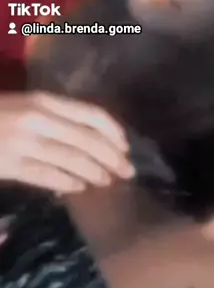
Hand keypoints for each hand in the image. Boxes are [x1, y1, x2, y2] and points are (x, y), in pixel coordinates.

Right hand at [0, 92, 134, 193]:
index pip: (90, 113)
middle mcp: (37, 118)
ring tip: (107, 181)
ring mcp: (23, 141)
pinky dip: (64, 182)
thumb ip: (57, 116)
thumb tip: (94, 136)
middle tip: (128, 171)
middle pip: (86, 139)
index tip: (126, 146)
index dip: (113, 131)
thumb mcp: (28, 106)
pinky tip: (78, 188)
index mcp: (44, 100)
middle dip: (111, 156)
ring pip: (69, 158)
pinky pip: (44, 175)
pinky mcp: (9, 164)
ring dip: (94, 171)